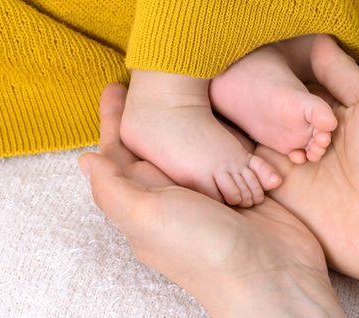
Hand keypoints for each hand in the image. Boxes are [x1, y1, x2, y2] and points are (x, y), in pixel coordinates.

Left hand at [79, 83, 344, 316]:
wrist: (273, 276)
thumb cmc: (204, 249)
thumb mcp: (148, 218)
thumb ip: (115, 189)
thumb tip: (85, 159)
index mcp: (147, 202)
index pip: (120, 155)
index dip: (113, 122)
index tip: (114, 88)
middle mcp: (176, 197)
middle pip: (155, 148)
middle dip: (146, 115)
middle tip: (146, 81)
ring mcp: (211, 195)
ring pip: (192, 150)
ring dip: (188, 121)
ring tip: (185, 90)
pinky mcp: (244, 193)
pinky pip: (229, 160)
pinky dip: (226, 138)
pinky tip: (225, 115)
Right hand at [257, 35, 358, 300]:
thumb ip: (342, 73)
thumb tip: (318, 38)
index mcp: (335, 114)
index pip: (300, 88)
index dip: (282, 71)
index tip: (257, 53)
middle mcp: (312, 138)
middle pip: (277, 111)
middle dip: (261, 96)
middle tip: (237, 76)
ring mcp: (295, 166)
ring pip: (262, 135)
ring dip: (251, 122)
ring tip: (232, 98)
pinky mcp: (282, 191)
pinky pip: (255, 167)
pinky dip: (244, 154)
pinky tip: (232, 134)